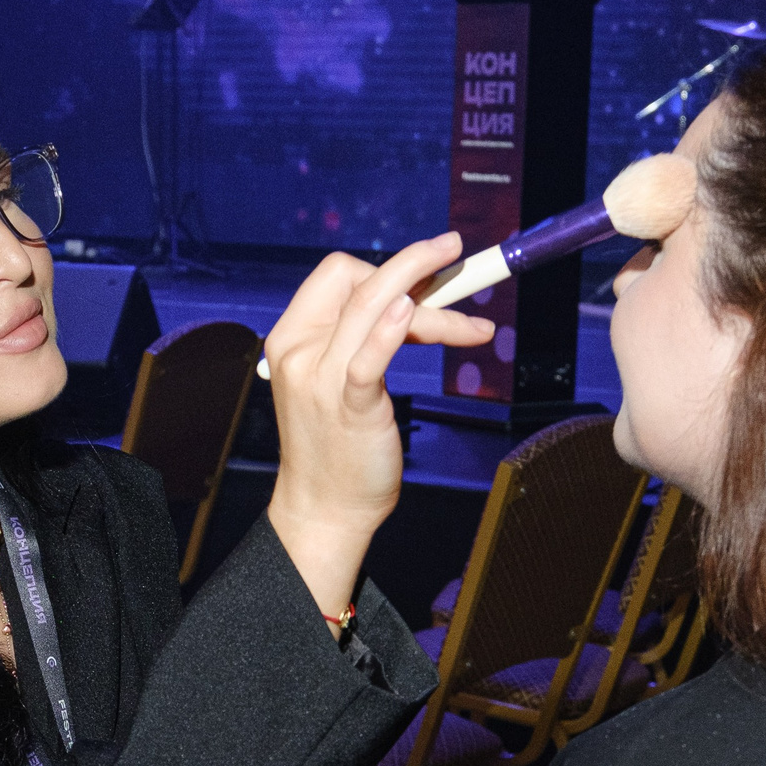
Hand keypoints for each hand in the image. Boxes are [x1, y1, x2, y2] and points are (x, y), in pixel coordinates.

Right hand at [264, 234, 491, 619]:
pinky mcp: (351, 408)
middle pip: (360, 281)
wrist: (325, 507)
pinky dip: (391, 330)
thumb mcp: (339, 379)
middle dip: (416, 267)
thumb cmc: (339, 443)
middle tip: (457, 258)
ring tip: (474, 321)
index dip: (385, 267)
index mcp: (291, 337)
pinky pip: (369, 358)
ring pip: (374, 306)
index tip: (425, 281)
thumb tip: (413, 299)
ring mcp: (321, 379)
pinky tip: (411, 313)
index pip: (337, 273)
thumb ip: (363, 338)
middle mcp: (300, 351)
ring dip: (431, 296)